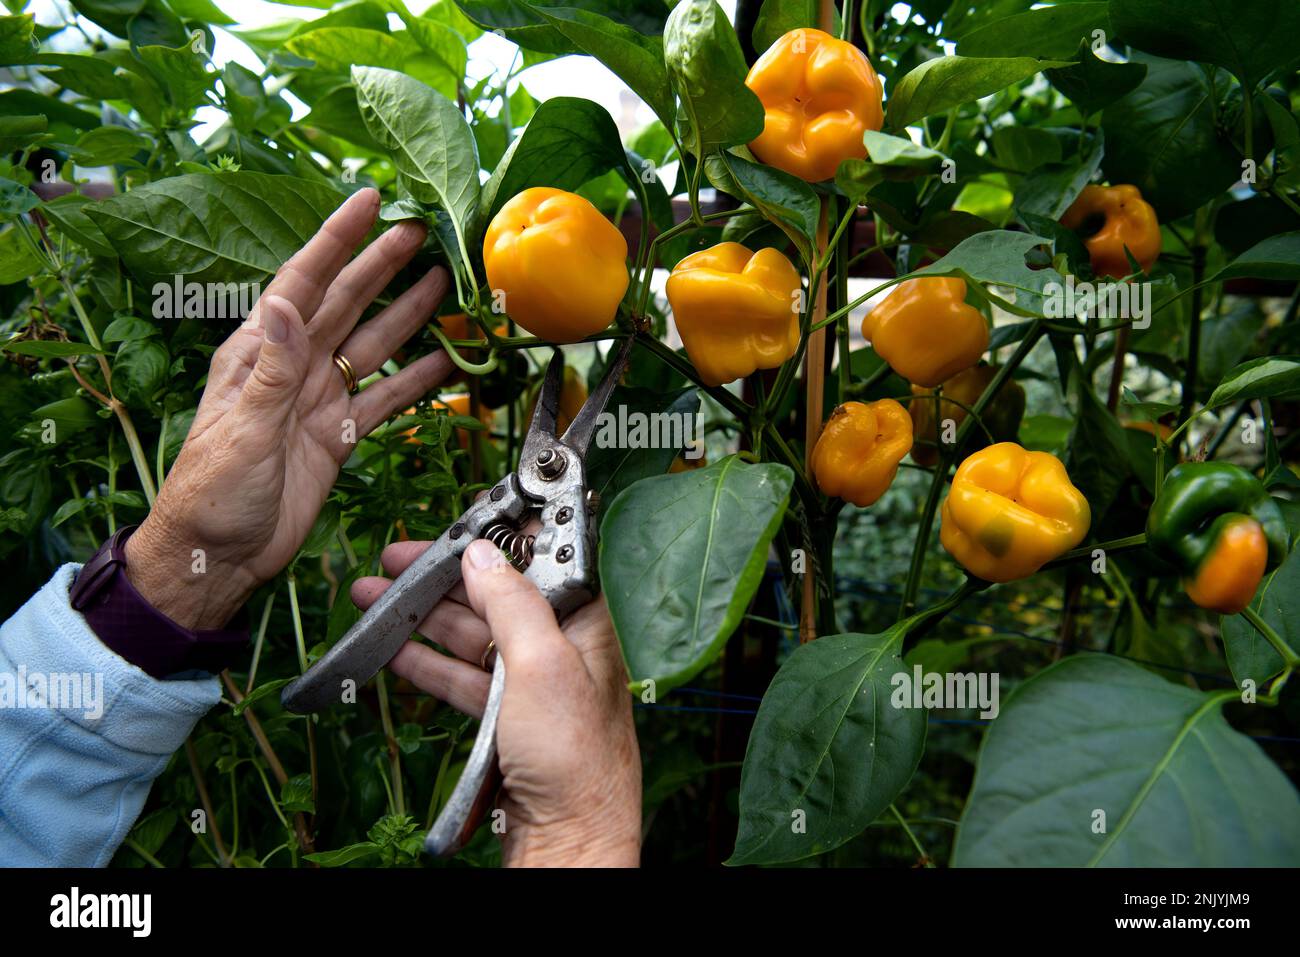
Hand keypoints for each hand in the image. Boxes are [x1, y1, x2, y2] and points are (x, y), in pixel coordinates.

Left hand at [125, 188, 452, 629]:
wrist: (221, 555)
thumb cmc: (214, 492)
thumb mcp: (240, 428)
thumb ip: (272, 367)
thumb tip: (284, 300)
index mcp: (258, 353)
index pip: (302, 282)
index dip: (336, 239)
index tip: (370, 201)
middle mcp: (292, 367)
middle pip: (346, 304)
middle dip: (382, 266)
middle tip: (423, 233)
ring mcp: (319, 399)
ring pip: (372, 345)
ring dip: (407, 314)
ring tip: (445, 283)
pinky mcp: (339, 434)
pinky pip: (385, 398)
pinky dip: (416, 380)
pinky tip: (447, 361)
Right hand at [352, 538, 641, 866]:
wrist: (569, 839)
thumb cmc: (575, 759)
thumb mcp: (542, 667)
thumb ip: (511, 604)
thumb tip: (484, 553)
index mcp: (582, 624)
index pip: (542, 561)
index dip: (503, 533)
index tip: (463, 515)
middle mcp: (558, 649)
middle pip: (494, 595)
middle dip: (442, 573)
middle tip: (396, 555)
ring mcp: (529, 686)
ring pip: (470, 636)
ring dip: (421, 614)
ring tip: (373, 595)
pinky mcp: (504, 720)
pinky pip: (460, 679)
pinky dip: (425, 662)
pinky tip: (392, 649)